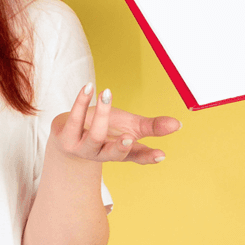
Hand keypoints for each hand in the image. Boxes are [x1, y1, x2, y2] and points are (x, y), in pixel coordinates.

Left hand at [51, 84, 180, 163]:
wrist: (69, 135)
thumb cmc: (104, 130)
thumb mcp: (130, 127)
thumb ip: (152, 127)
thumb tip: (178, 124)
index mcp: (120, 153)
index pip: (136, 157)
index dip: (148, 157)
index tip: (161, 155)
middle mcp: (101, 154)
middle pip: (112, 153)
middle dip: (120, 147)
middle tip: (129, 137)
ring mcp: (82, 147)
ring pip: (94, 136)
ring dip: (101, 115)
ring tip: (107, 93)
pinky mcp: (66, 136)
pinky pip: (74, 118)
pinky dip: (81, 101)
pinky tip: (88, 87)